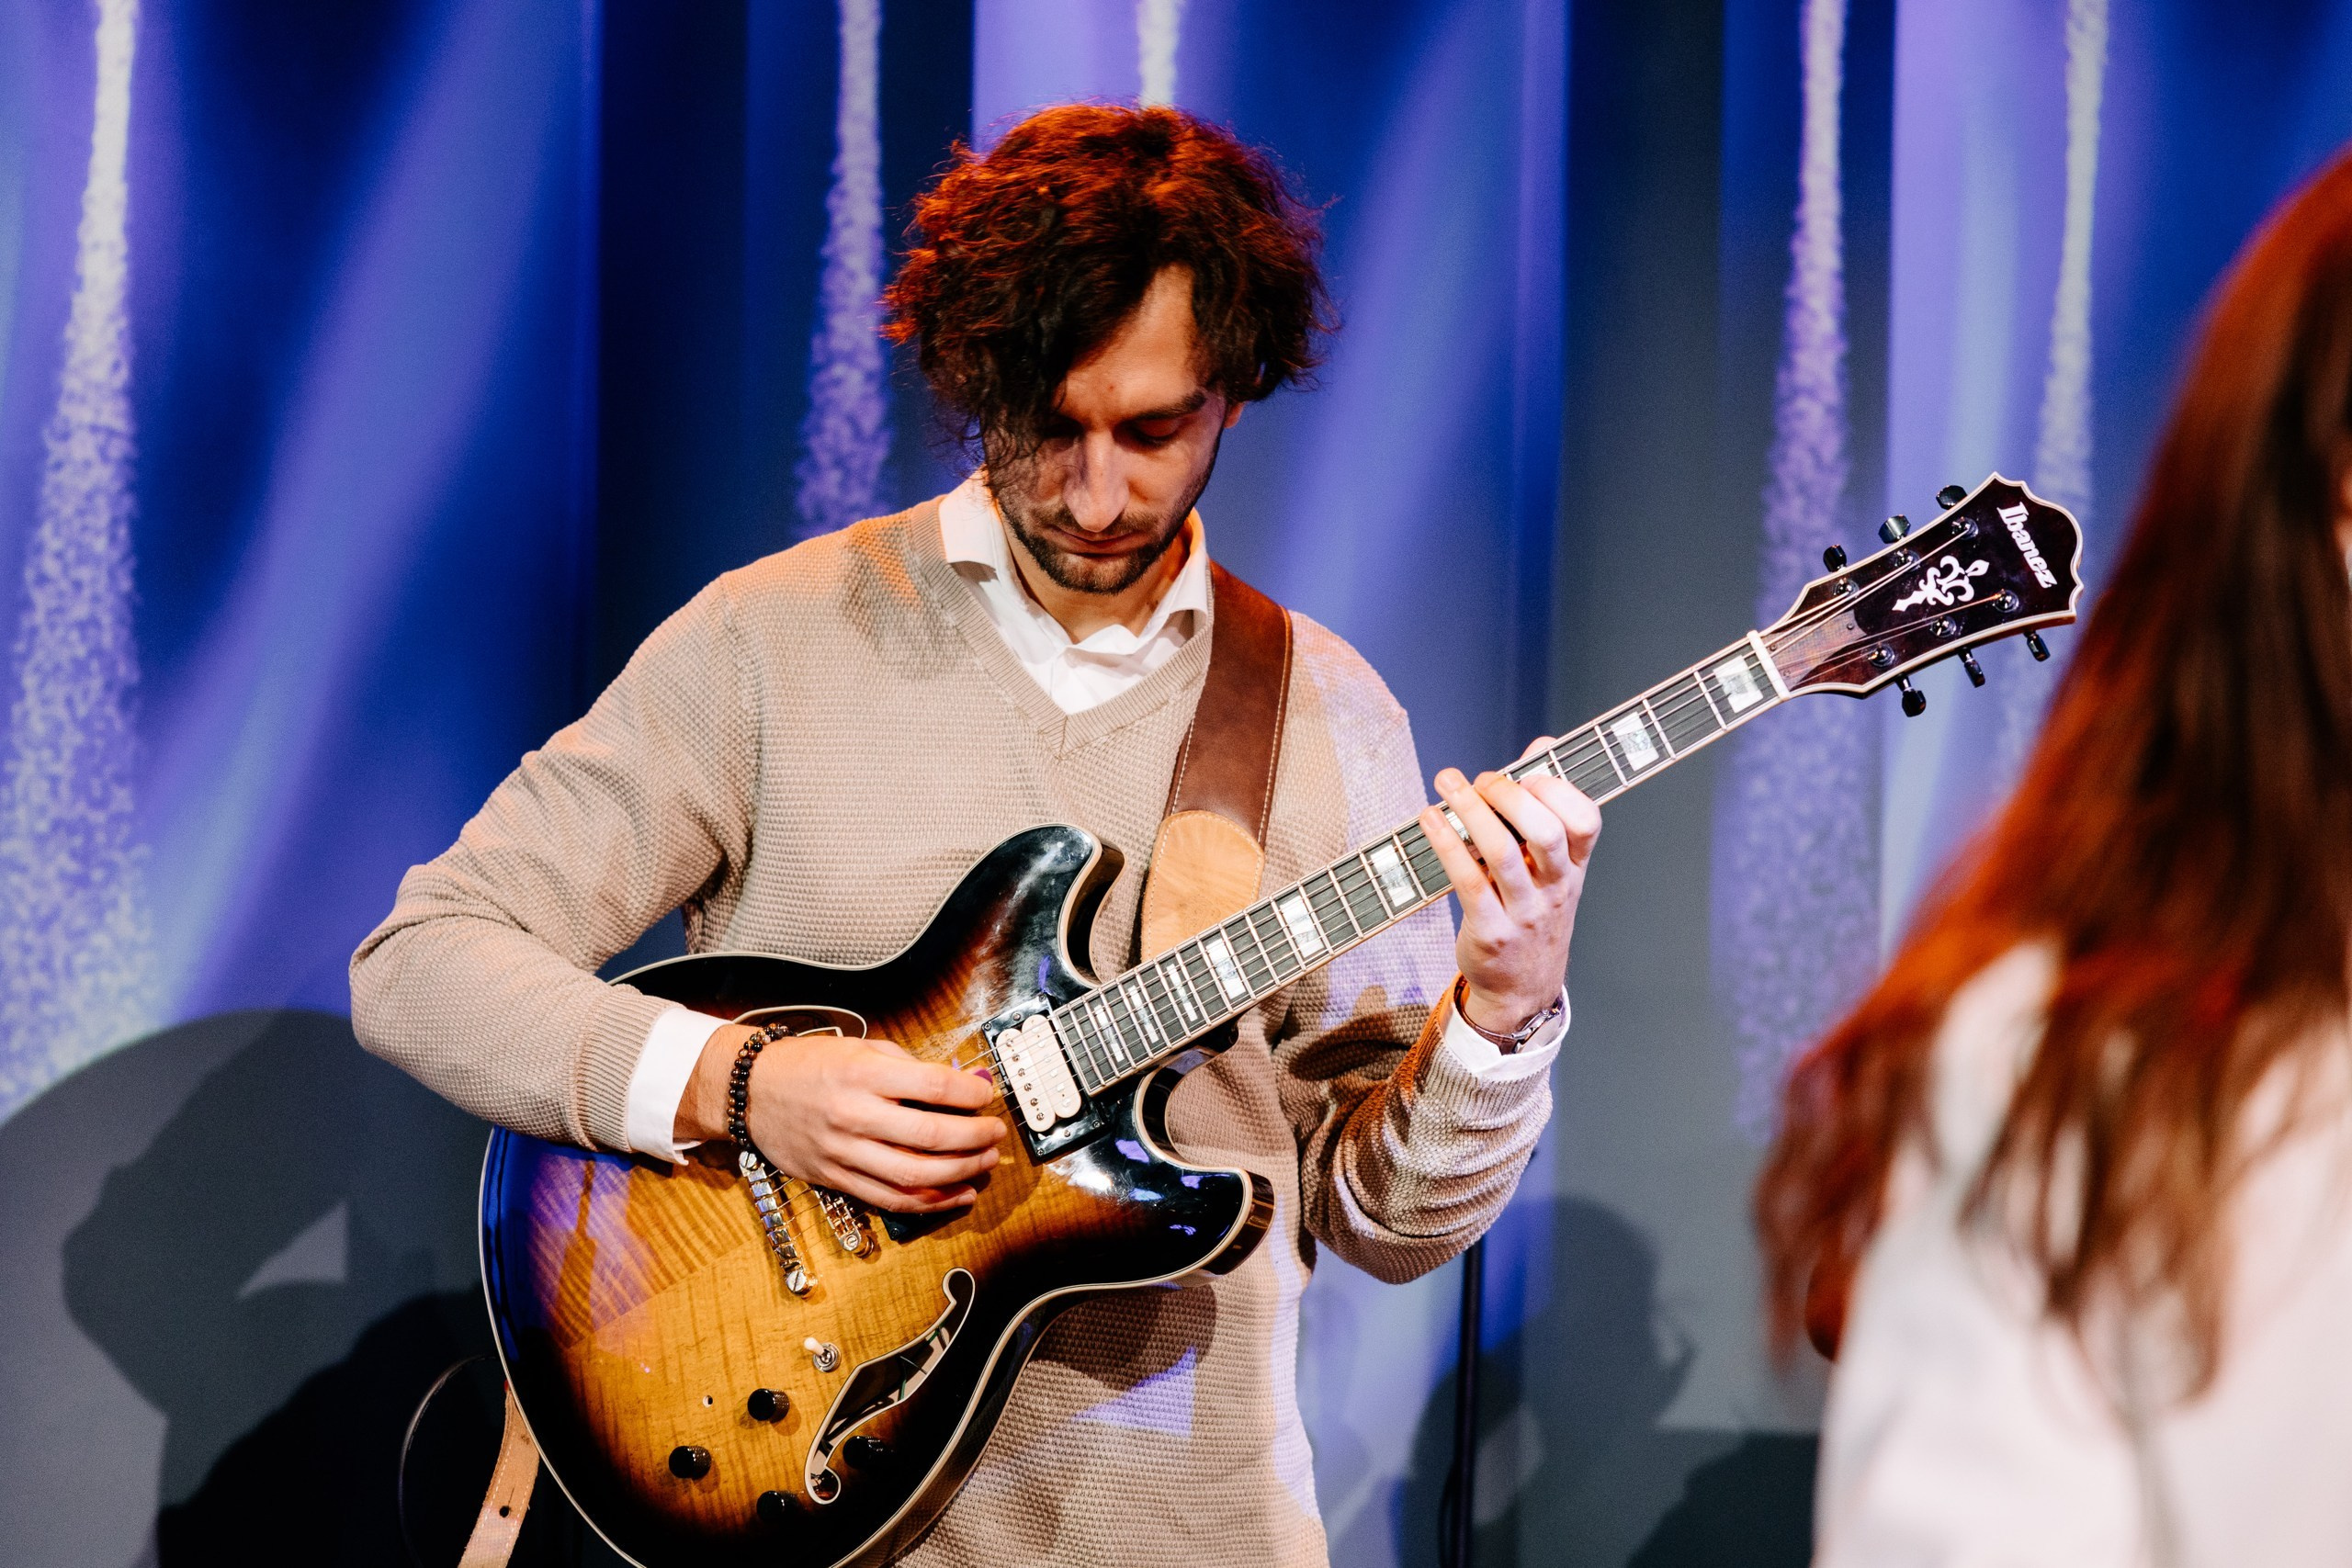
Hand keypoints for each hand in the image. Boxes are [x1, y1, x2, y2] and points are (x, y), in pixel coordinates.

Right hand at [676, 1024, 1007, 1212]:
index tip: (987, 1095)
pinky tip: (958, 1194)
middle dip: (975, 1138)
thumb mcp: (862, 1049)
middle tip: (994, 1133)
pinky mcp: (835, 1178)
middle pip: (931, 1137)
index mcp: (863, 1074)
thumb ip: (911, 1068)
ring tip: (984, 1163)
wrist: (751, 1091)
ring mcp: (843, 1152)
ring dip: (961, 1173)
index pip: (934, 1087)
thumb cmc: (810, 1065)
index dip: (971, 1094)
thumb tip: (964, 1084)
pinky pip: (890, 1199)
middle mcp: (854, 1115)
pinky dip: (931, 1201)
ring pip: (914, 1175)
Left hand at [1419, 737, 1602, 1038]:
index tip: (1529, 773)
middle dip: (1510, 794)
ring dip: (1471, 811)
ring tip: (1447, 782)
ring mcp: (1524, 911)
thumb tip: (1544, 745)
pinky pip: (1468, 881)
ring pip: (1501, 853)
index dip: (1560, 789)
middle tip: (1482, 779)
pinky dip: (1446, 844)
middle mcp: (1555, 887)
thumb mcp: (1553, 867)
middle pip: (1545, 831)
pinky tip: (1430, 819)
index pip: (1586, 820)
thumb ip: (1546, 805)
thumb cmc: (1534, 913)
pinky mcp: (1490, 930)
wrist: (1523, 989)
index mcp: (1574, 867)